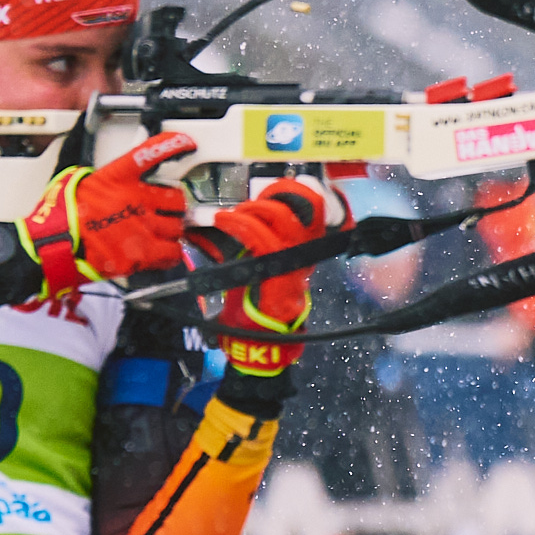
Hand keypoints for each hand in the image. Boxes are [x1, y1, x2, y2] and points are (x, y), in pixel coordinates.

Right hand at [23, 133, 193, 296]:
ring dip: (171, 232)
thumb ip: (106, 181)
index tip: (185, 142)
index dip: (171, 145)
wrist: (53, 245)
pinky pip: (173, 252)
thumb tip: (119, 183)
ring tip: (154, 236)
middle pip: (177, 199)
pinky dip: (169, 254)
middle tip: (163, 214)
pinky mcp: (144, 252)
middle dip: (173, 208)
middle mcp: (134, 199)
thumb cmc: (61, 218)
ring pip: (178, 227)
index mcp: (116, 178)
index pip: (149, 153)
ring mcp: (143, 226)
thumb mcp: (78, 183)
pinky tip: (159, 254)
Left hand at [204, 179, 340, 377]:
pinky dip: (238, 224)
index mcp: (300, 253)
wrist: (258, 346)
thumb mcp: (252, 271)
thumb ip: (246, 246)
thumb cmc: (252, 312)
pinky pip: (260, 237)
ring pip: (281, 217)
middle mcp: (302, 257)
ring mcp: (292, 265)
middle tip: (247, 205)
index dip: (302, 191)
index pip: (316, 211)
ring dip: (251, 209)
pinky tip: (223, 222)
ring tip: (230, 218)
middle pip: (304, 207)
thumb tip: (218, 222)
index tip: (279, 187)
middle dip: (273, 195)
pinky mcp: (276, 275)